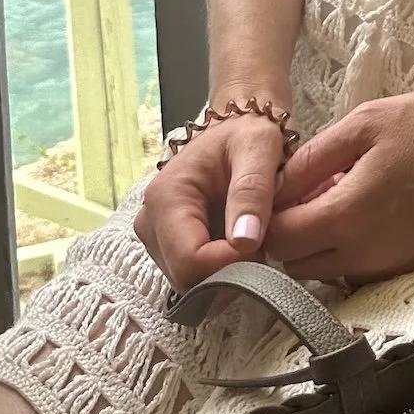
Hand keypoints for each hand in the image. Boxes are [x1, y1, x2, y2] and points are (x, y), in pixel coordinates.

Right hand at [132, 110, 288, 291]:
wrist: (237, 130)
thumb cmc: (246, 134)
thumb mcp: (259, 148)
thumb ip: (252, 191)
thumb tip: (244, 242)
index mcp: (165, 197)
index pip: (189, 261)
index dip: (230, 265)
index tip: (262, 246)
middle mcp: (150, 222)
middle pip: (187, 278)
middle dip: (230, 270)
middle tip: (262, 241)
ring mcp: (157, 238)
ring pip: (191, 283)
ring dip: (227, 271)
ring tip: (251, 237)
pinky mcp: (168, 247)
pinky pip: (195, 277)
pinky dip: (221, 269)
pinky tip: (239, 244)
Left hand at [264, 81, 413, 283]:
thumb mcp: (365, 123)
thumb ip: (313, 159)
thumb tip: (276, 185)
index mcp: (348, 218)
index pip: (279, 240)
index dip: (266, 217)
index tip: (272, 190)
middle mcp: (365, 256)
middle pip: (297, 265)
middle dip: (287, 235)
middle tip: (299, 193)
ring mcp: (390, 267)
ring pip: (326, 273)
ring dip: (315, 245)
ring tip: (330, 197)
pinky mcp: (410, 267)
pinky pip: (358, 271)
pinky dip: (345, 250)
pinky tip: (360, 210)